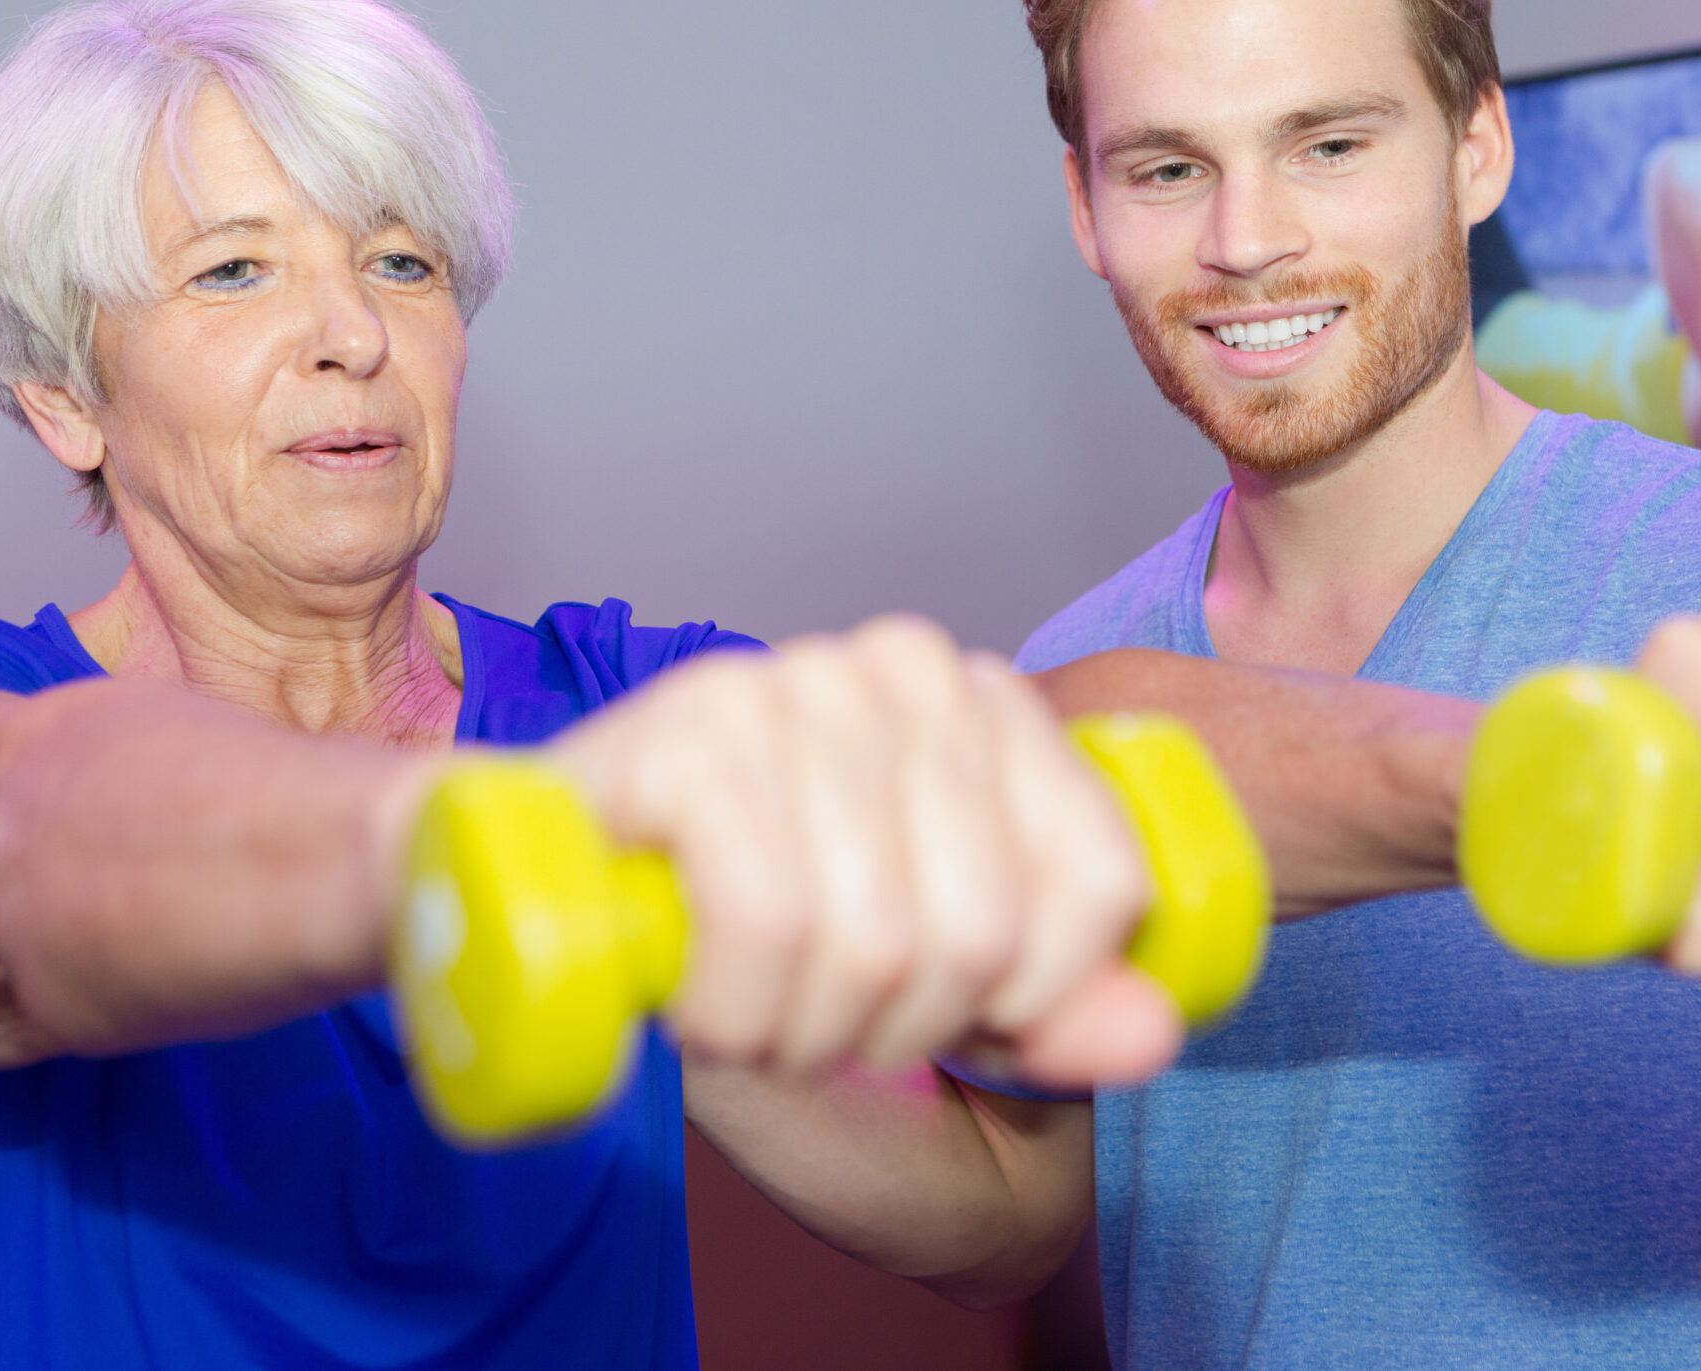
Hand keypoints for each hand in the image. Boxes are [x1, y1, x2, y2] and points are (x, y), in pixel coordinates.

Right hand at [538, 615, 1177, 1084]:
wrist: (550, 891)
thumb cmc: (754, 927)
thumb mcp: (933, 978)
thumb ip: (1050, 1004)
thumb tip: (1150, 1035)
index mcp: (991, 702)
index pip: (1103, 885)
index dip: (1027, 1000)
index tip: (941, 1007)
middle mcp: (906, 665)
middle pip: (983, 933)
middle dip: (893, 1027)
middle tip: (815, 1014)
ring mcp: (797, 682)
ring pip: (875, 941)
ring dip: (801, 1029)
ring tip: (752, 1003)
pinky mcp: (694, 729)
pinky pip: (769, 924)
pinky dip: (733, 1006)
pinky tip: (699, 992)